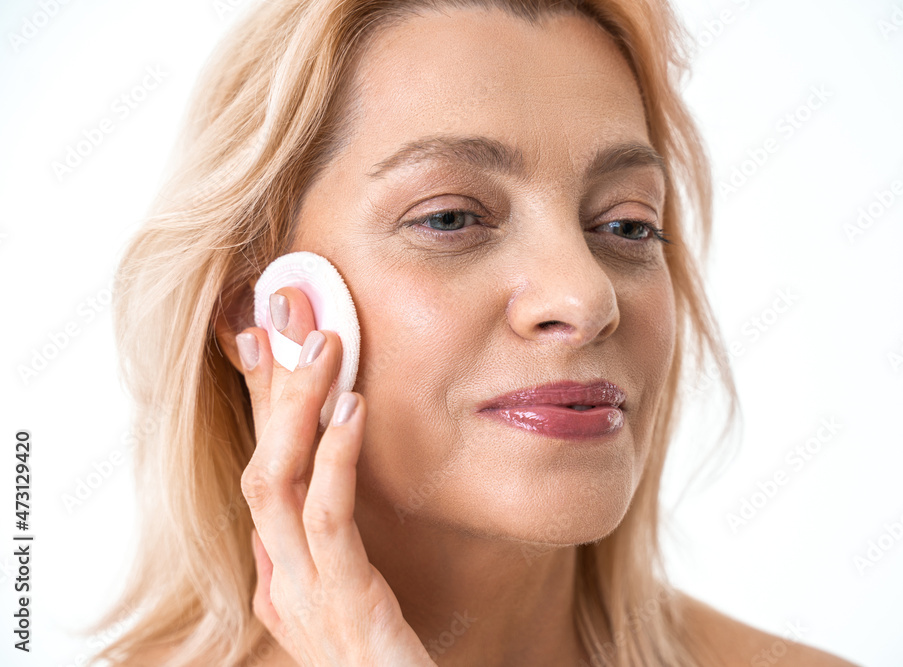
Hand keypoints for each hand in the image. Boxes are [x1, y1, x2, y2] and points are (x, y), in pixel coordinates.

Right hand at [236, 286, 434, 666]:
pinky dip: (334, 457)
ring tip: (323, 341)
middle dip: (270, 385)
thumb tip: (339, 473)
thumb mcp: (361, 590)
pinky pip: (328, 519)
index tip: (265, 336)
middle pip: (260, 463)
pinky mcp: (343, 604)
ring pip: (277, 481)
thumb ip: (343, 540)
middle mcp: (281, 581)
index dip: (262, 401)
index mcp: (284, 574)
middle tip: (284, 309)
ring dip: (294, 406)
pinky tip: (352, 406)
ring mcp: (303, 595)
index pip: (265, 469)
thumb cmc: (393, 658)